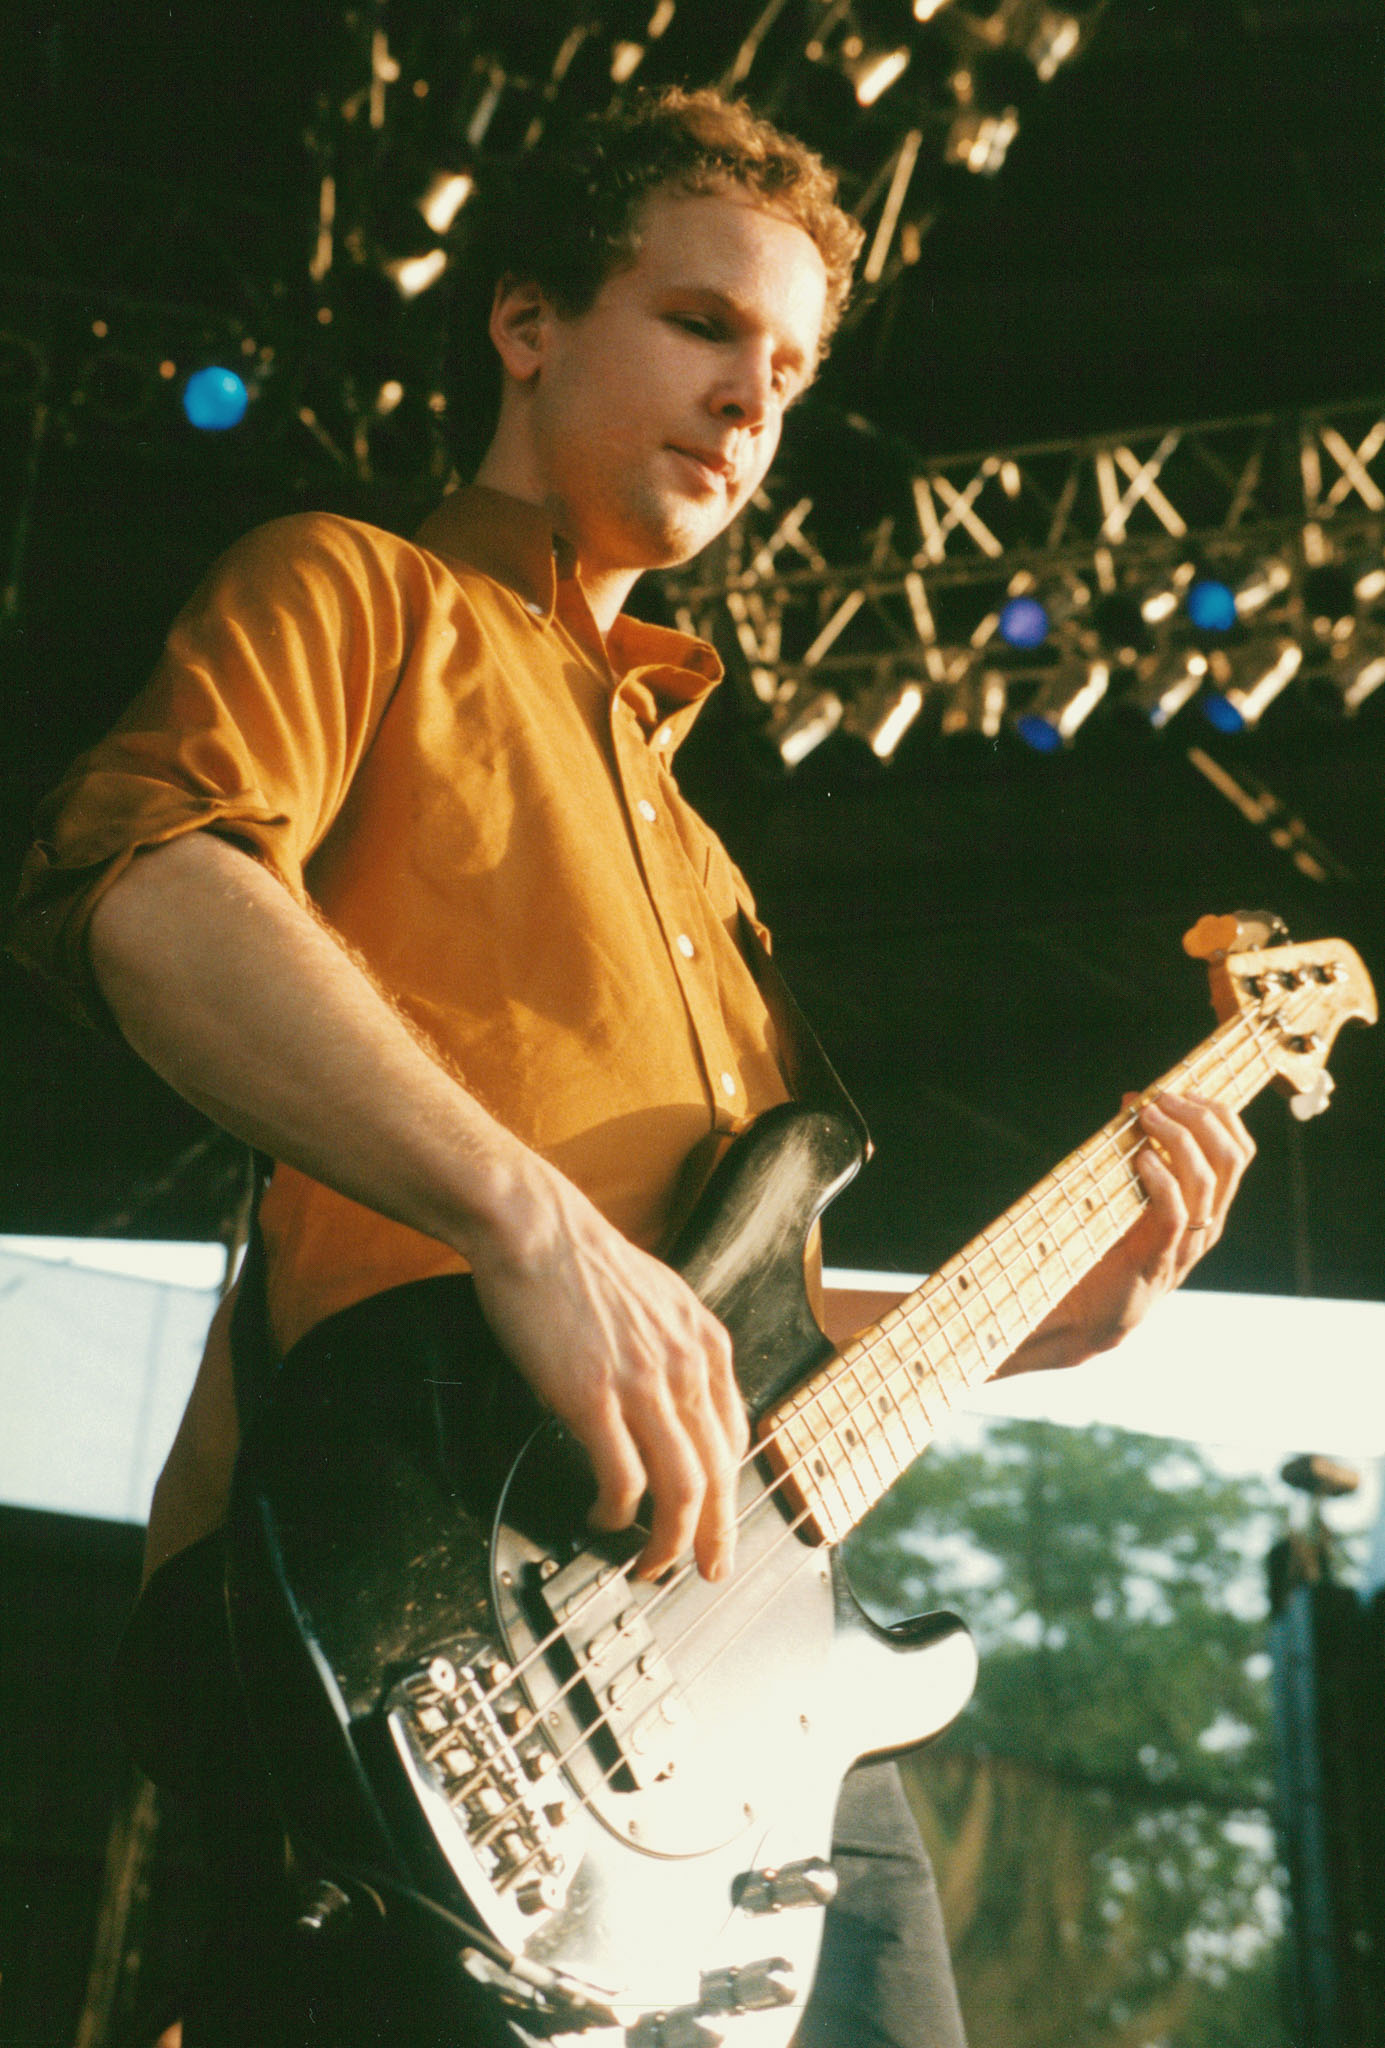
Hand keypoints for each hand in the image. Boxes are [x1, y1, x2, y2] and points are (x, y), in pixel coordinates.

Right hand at [463, 1161, 747, 1583]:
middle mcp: (686, 1367)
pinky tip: (603, 1518)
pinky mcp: (593, 1396)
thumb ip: (679, 1350)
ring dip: (670, 1541)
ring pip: (682, 1488)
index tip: (716, 1521)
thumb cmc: (584, 1263)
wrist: (536, 1228)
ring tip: (650, 1564)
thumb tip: (676, 1399)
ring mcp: (642, 1383)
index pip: (734, 1438)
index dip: (727, 1491)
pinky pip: (622, 1477)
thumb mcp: (660, 1300)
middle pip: (719, 1474)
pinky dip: (617, 1512)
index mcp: (706, 1344)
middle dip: (716, 1535)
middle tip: (707, 1569)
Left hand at [1005, 1091, 1255, 1372]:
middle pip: (1231, 1156)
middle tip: (1160, 1099)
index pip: (1239, 1151)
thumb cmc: (1104, 1251)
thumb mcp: (1128, 1195)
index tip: (1181, 1090)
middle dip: (1199, 1115)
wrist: (1084, 1317)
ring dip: (1177, 1137)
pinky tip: (1140, 1159)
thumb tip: (1131, 1100)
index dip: (1217, 1112)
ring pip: (1206, 1178)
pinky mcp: (1156, 1258)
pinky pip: (1174, 1211)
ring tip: (1146, 1118)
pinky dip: (1160, 1177)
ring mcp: (1185, 1243)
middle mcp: (1206, 1224)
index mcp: (1207, 1207)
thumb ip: (1137, 1152)